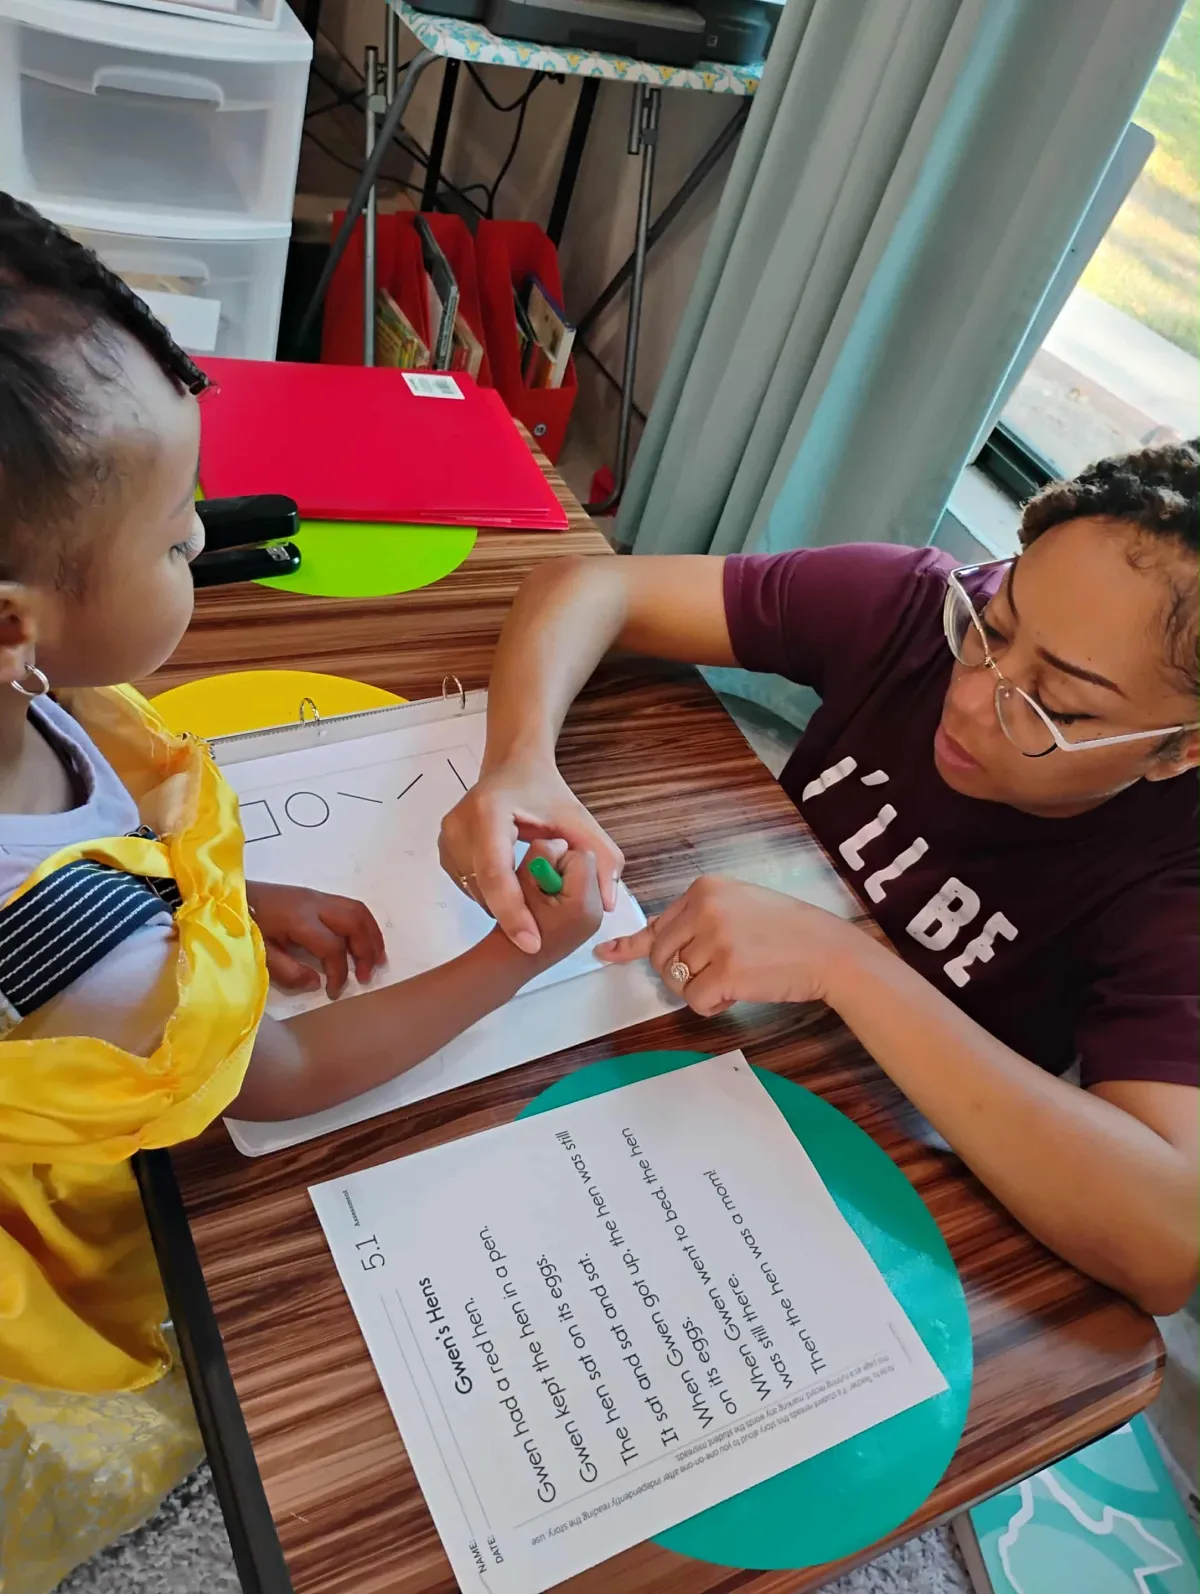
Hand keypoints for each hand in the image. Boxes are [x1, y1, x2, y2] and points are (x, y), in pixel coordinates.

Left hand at [245, 881, 385, 998]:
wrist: (226, 896)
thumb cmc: (242, 927)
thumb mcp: (259, 954)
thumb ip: (288, 971)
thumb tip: (318, 982)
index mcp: (299, 920)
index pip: (333, 948)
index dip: (339, 973)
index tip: (334, 992)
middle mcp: (314, 904)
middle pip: (354, 922)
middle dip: (366, 951)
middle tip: (367, 976)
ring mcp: (316, 896)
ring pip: (357, 910)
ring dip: (371, 935)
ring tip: (377, 959)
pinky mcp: (314, 895)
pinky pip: (349, 906)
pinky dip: (362, 924)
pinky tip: (363, 941)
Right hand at [439, 757, 622, 954]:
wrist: (512, 765)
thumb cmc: (545, 791)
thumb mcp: (578, 819)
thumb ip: (601, 857)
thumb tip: (609, 903)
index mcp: (489, 812)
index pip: (497, 873)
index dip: (514, 912)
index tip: (532, 944)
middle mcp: (459, 825)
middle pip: (485, 888)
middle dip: (515, 912)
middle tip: (541, 923)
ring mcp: (447, 839)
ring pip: (477, 893)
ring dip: (505, 904)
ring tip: (531, 887)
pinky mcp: (444, 851)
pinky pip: (470, 888)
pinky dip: (493, 895)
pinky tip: (512, 881)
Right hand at [514, 843, 604, 974]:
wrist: (510, 961)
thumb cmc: (510, 921)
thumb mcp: (523, 878)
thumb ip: (544, 853)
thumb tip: (560, 843)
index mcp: (584, 903)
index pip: (582, 855)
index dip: (557, 858)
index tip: (539, 874)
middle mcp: (597, 912)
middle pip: (586, 865)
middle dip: (562, 867)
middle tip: (539, 885)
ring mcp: (594, 919)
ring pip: (584, 876)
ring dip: (563, 877)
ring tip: (542, 895)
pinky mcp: (588, 921)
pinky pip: (583, 890)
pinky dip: (566, 889)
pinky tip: (548, 902)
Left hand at [595, 876, 868, 1016]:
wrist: (829, 950)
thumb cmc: (788, 931)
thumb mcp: (738, 906)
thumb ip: (697, 918)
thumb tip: (647, 941)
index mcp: (704, 888)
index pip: (657, 924)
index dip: (636, 946)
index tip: (607, 954)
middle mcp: (704, 908)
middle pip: (659, 956)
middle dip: (679, 974)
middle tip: (715, 974)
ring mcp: (714, 939)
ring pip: (675, 981)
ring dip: (700, 990)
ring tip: (736, 978)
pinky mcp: (726, 971)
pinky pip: (694, 1001)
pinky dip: (712, 1006)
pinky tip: (738, 994)